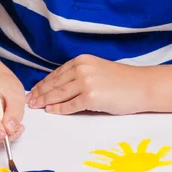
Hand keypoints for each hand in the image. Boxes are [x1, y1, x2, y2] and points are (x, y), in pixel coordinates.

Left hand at [26, 54, 148, 114]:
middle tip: (30, 100)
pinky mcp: (91, 97)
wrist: (141, 86)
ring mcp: (86, 83)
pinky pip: (70, 105)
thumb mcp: (97, 69)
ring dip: (45, 101)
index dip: (44, 83)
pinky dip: (59, 109)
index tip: (35, 89)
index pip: (57, 73)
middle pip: (54, 83)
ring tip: (36, 107)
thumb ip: (80, 75)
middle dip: (40, 93)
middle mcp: (82, 69)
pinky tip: (51, 111)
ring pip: (58, 94)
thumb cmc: (122, 80)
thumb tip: (61, 87)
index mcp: (82, 60)